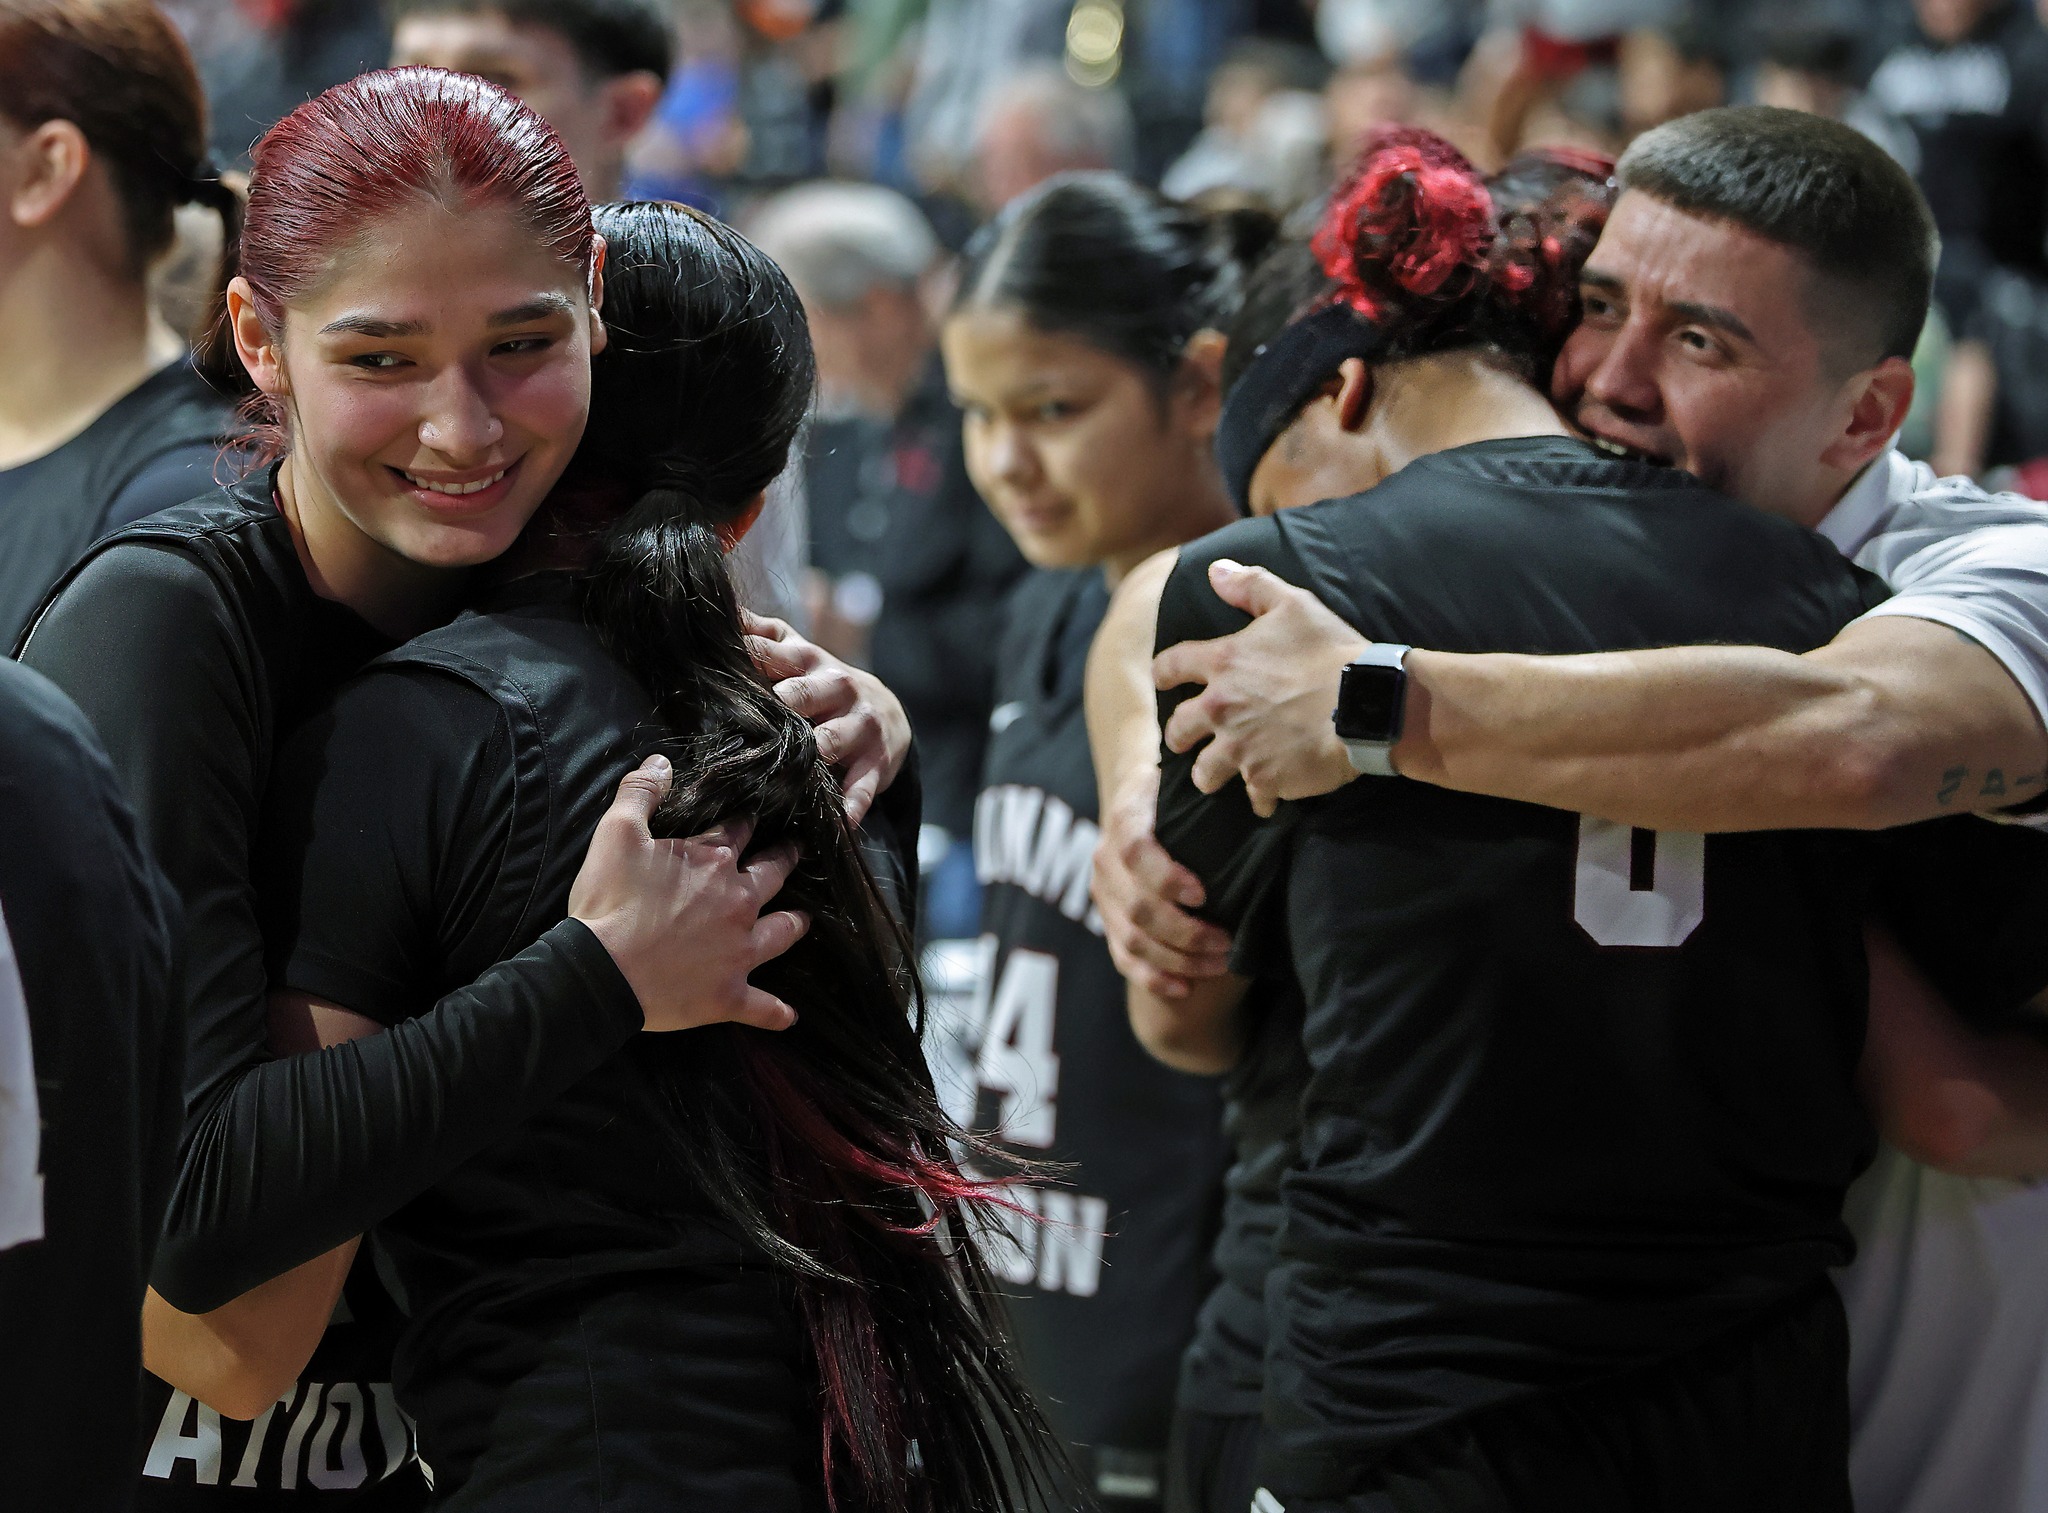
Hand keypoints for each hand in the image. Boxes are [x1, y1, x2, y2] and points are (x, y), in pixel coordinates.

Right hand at [570, 755, 806, 1033]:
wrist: (600, 971)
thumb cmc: (608, 901)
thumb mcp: (615, 834)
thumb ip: (640, 792)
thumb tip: (661, 762)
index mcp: (714, 860)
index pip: (740, 830)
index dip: (747, 822)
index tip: (755, 817)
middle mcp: (739, 901)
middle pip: (773, 873)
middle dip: (785, 860)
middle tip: (794, 853)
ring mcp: (740, 950)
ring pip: (783, 931)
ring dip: (795, 924)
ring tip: (804, 919)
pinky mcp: (730, 994)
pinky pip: (763, 1005)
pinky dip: (777, 1012)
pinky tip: (790, 1016)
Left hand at [744, 610, 909, 824]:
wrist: (887, 715)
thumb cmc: (825, 685)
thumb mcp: (801, 654)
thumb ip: (765, 633)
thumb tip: (725, 608)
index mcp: (811, 662)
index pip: (777, 653)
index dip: (750, 655)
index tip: (721, 661)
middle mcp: (838, 689)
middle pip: (805, 694)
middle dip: (785, 703)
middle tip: (760, 716)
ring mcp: (860, 728)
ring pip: (832, 742)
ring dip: (809, 760)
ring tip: (784, 777)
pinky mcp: (876, 764)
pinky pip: (862, 788)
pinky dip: (850, 806)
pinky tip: (837, 820)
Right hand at [1091, 765, 1233, 999]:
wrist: (1139, 799)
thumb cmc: (1178, 794)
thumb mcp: (1187, 783)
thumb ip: (1209, 794)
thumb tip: (1256, 805)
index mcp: (1126, 819)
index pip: (1136, 852)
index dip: (1167, 878)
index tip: (1204, 895)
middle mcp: (1106, 858)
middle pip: (1139, 908)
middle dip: (1187, 933)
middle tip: (1228, 941)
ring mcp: (1104, 893)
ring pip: (1133, 939)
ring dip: (1178, 959)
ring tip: (1220, 962)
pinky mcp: (1107, 920)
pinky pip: (1123, 958)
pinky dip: (1152, 977)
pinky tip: (1183, 988)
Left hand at [1155, 560, 1365, 817]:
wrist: (1366, 703)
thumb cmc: (1332, 651)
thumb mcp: (1294, 604)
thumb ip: (1251, 585)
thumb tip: (1216, 571)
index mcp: (1223, 663)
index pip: (1172, 666)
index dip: (1163, 673)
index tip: (1162, 681)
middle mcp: (1221, 708)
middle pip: (1178, 729)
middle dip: (1178, 735)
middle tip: (1183, 739)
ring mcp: (1240, 747)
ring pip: (1205, 772)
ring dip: (1209, 773)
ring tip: (1214, 776)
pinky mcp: (1264, 778)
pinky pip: (1252, 795)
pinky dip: (1259, 797)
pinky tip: (1266, 797)